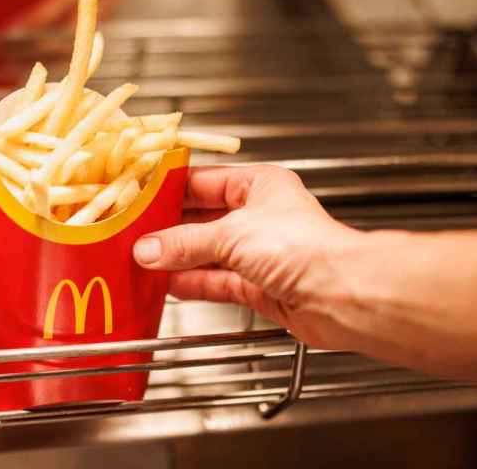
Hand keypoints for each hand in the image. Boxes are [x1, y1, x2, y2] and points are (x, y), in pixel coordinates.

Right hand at [133, 165, 364, 348]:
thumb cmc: (304, 247)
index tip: (138, 198)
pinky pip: (216, 281)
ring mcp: (259, 253)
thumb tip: (147, 249)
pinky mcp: (259, 286)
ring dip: (177, 258)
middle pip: (202, 219)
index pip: (203, 181)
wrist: (343, 294)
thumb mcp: (231, 234)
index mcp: (259, 185)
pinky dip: (192, 283)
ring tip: (142, 260)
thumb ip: (184, 243)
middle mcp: (259, 216)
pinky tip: (167, 284)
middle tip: (133, 234)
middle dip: (168, 229)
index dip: (170, 190)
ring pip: (207, 253)